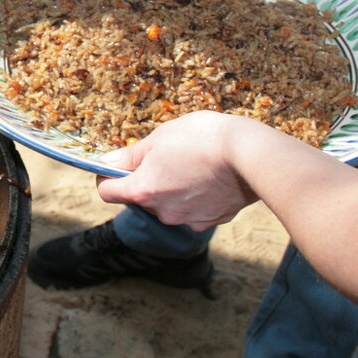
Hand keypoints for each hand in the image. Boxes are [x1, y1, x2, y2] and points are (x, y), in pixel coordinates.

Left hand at [95, 111, 258, 230]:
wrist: (250, 154)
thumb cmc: (202, 139)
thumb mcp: (159, 137)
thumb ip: (130, 155)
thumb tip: (107, 162)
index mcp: (143, 190)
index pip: (108, 193)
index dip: (107, 178)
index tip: (114, 167)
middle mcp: (162, 212)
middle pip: (140, 198)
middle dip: (145, 180)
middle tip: (162, 158)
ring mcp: (188, 220)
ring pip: (168, 204)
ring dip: (171, 189)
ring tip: (191, 164)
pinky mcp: (211, 221)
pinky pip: (193, 209)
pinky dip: (195, 196)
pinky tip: (208, 177)